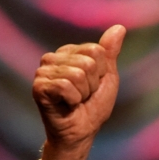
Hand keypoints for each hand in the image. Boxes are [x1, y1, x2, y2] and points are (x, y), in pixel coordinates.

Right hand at [31, 24, 124, 159]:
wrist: (81, 132)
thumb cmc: (93, 106)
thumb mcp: (108, 77)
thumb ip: (110, 52)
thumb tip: (120, 27)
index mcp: (70, 51)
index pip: (96, 51)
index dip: (101, 73)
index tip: (93, 86)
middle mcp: (54, 57)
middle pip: (88, 62)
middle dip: (92, 84)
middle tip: (83, 96)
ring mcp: (44, 71)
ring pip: (77, 74)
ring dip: (83, 94)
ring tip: (75, 101)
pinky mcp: (39, 86)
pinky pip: (65, 86)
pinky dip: (73, 100)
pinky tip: (67, 105)